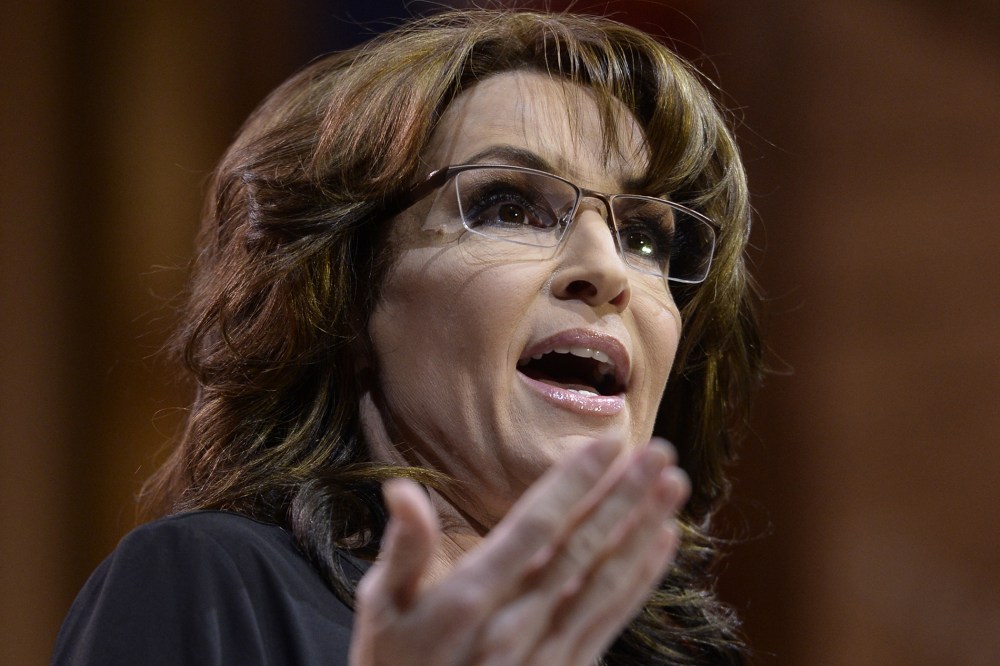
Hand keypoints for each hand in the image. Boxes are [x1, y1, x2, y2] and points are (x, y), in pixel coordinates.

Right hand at [349, 438, 689, 665]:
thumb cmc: (394, 665)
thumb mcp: (383, 607)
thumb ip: (405, 549)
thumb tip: (402, 491)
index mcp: (472, 596)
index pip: (534, 528)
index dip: (572, 485)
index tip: (606, 445)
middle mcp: (517, 621)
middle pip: (581, 548)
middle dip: (623, 496)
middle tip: (660, 451)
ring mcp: (546, 649)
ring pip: (605, 579)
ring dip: (642, 529)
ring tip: (673, 485)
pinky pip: (610, 619)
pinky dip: (640, 580)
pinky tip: (662, 543)